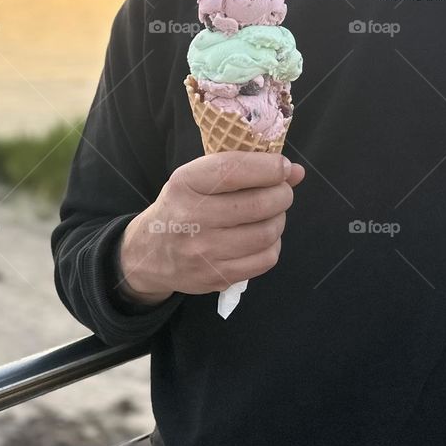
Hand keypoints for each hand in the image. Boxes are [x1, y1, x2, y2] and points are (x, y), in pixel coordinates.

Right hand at [117, 152, 305, 302]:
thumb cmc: (182, 206)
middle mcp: (192, 218)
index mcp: (186, 184)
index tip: (284, 167)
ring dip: (279, 219)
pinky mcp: (216, 278)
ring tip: (270, 214)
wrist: (149, 253)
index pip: (234, 171)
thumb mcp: (199, 177)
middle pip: (259, 204)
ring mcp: (204, 252)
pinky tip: (261, 237)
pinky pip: (265, 259)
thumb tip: (296, 172)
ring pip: (267, 232)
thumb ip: (244, 168)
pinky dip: (272, 245)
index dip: (268, 167)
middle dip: (282, 194)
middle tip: (281, 192)